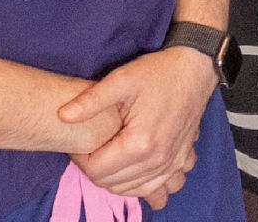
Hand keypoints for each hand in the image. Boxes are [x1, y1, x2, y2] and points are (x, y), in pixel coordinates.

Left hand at [60, 47, 217, 203]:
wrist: (195, 67)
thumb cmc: (159, 73)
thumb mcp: (120, 80)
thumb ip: (90, 101)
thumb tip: (63, 116)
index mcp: (139, 144)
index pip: (95, 171)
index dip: (80, 158)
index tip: (81, 141)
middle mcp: (157, 160)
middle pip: (112, 183)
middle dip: (97, 168)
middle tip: (95, 145)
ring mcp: (173, 163)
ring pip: (135, 190)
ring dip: (118, 180)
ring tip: (112, 157)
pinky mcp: (183, 160)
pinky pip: (162, 188)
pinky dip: (146, 186)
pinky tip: (138, 170)